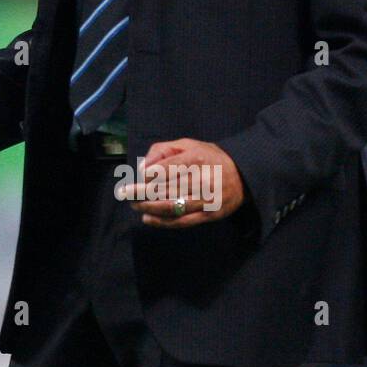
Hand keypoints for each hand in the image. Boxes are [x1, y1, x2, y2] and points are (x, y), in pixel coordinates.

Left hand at [115, 137, 245, 227]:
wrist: (243, 176)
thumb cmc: (209, 157)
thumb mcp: (189, 144)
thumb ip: (164, 150)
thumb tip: (143, 166)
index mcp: (196, 159)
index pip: (166, 169)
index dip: (148, 176)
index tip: (133, 179)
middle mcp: (202, 180)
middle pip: (166, 188)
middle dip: (141, 192)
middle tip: (123, 194)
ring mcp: (206, 200)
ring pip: (172, 206)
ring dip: (149, 207)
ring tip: (134, 205)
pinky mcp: (209, 215)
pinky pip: (182, 221)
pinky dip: (163, 222)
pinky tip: (148, 218)